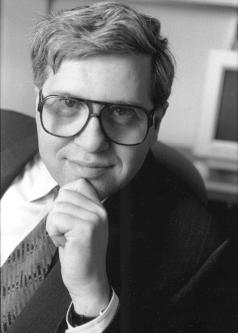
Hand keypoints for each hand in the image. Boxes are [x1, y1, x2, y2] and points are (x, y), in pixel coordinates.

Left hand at [46, 179, 109, 315]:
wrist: (88, 280)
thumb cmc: (79, 252)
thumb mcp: (82, 223)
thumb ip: (76, 206)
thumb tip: (61, 190)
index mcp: (99, 207)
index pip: (77, 184)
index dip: (65, 199)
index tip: (69, 219)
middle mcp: (99, 210)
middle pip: (63, 194)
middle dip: (57, 215)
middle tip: (68, 233)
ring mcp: (94, 219)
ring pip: (57, 207)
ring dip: (54, 226)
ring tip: (68, 239)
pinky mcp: (85, 229)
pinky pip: (55, 220)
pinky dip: (54, 234)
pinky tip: (66, 244)